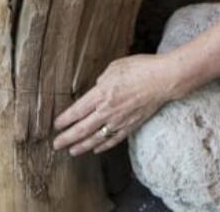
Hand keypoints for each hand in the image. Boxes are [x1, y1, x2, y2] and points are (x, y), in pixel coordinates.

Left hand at [51, 54, 180, 156]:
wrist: (164, 79)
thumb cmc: (140, 68)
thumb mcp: (115, 67)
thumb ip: (101, 80)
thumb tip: (95, 90)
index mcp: (102, 94)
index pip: (77, 111)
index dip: (65, 120)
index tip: (56, 126)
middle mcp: (108, 110)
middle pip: (83, 129)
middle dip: (67, 138)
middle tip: (56, 144)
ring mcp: (120, 120)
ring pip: (96, 138)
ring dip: (82, 146)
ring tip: (71, 151)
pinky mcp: (131, 125)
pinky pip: (114, 140)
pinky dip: (103, 146)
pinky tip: (95, 150)